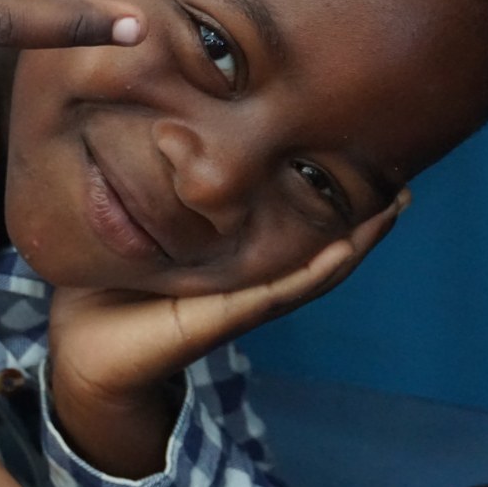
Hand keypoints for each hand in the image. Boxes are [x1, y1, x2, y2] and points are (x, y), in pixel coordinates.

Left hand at [47, 189, 408, 476]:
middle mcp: (246, 284)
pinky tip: (342, 250)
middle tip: (403, 187)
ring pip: (313, 270)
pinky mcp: (222, 319)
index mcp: (230, 264)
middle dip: (363, 222)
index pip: (291, 228)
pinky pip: (277, 292)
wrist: (84, 351)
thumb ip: (148, 195)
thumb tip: (149, 135)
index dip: (330, 201)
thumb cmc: (107, 287)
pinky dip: (313, 272)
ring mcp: (241, 304)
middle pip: (319, 250)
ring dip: (355, 242)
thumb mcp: (134, 231)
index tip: (367, 165)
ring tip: (391, 210)